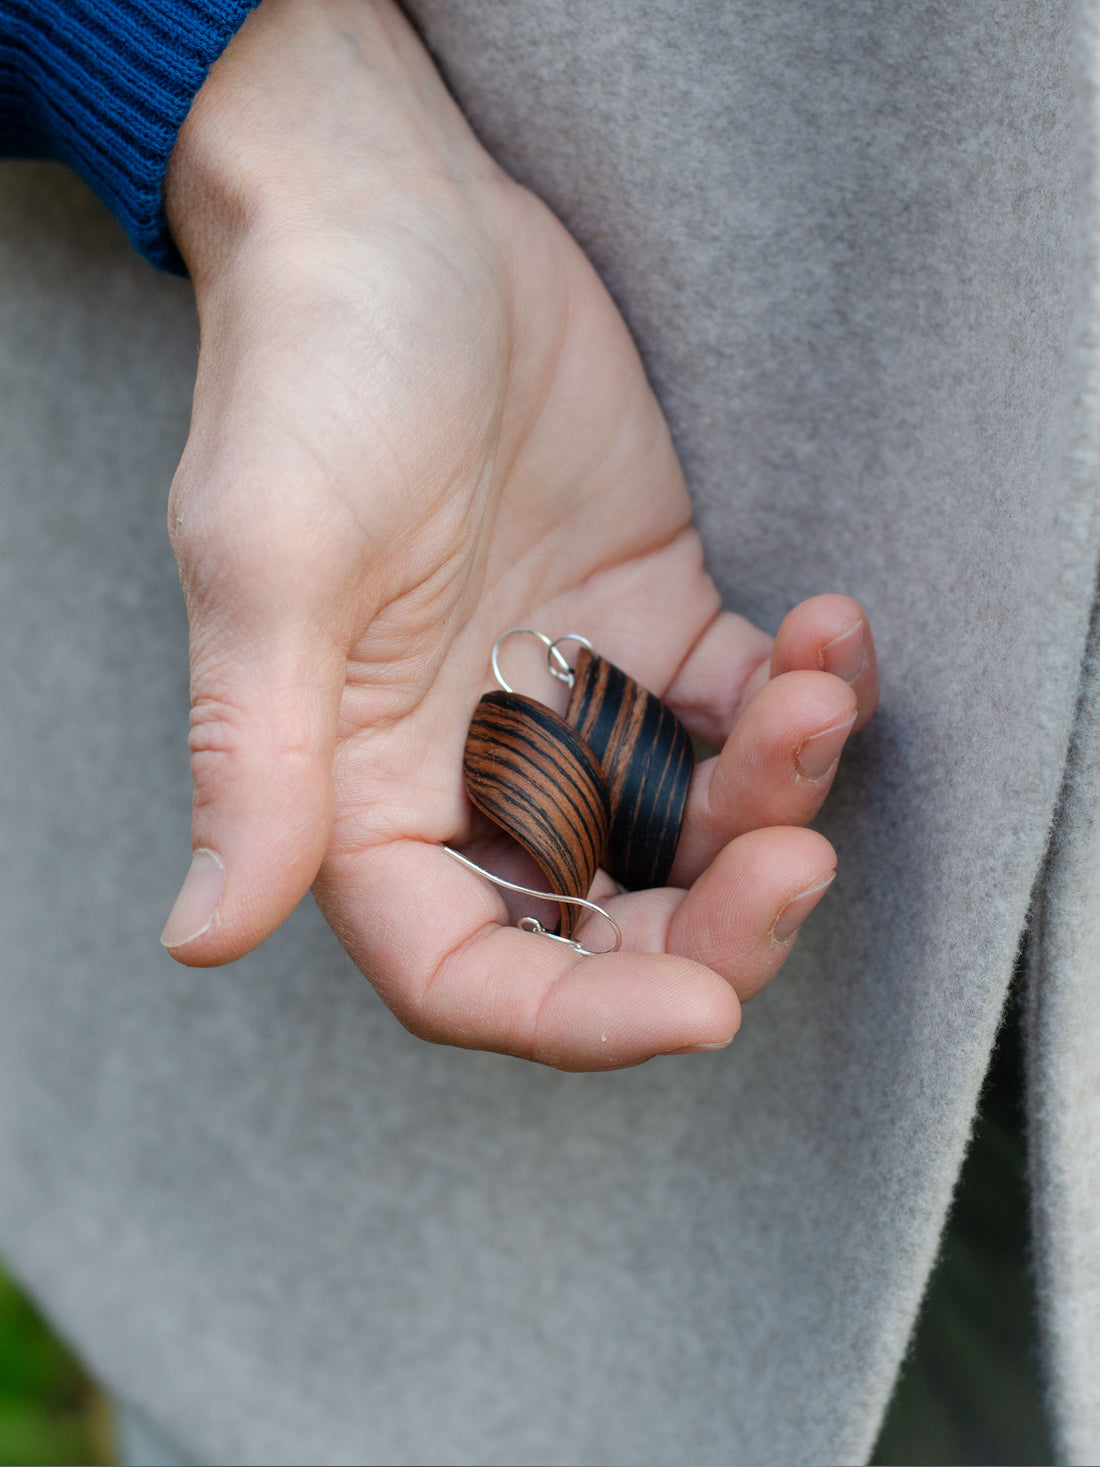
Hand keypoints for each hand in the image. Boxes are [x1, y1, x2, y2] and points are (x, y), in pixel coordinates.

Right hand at [161, 0, 877, 1069]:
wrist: (398, 220)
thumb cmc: (306, 375)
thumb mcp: (267, 566)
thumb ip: (251, 757)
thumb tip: (201, 937)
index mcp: (362, 791)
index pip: (468, 969)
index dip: (579, 1020)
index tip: (702, 1011)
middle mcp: (467, 765)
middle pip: (606, 925)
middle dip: (717, 928)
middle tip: (801, 865)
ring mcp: (568, 696)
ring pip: (693, 828)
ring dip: (779, 795)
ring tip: (813, 691)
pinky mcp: (646, 619)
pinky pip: (738, 709)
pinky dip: (800, 699)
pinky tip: (828, 636)